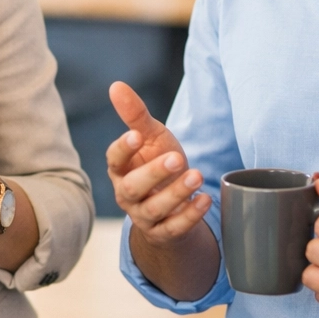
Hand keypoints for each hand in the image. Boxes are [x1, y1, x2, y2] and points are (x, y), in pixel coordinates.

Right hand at [105, 82, 210, 248]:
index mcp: (120, 169)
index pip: (114, 160)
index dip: (123, 149)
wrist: (174, 201)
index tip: (137, 135)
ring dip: (176, 193)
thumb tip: (116, 85)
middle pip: (131, 187)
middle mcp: (127, 194)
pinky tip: (205, 199)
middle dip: (153, 173)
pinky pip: (174, 228)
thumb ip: (134, 114)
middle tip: (177, 158)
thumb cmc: (158, 162)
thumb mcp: (151, 137)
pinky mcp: (164, 232)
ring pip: (154, 209)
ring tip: (197, 175)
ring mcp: (144, 216)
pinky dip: (190, 215)